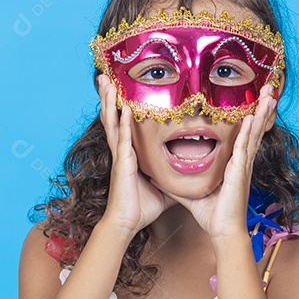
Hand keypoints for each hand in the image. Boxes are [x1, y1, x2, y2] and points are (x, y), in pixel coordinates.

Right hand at [97, 74, 176, 238]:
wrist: (127, 223)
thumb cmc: (142, 207)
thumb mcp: (164, 186)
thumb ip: (174, 175)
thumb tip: (192, 172)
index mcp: (130, 154)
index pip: (124, 124)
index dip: (120, 105)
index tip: (119, 87)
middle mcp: (123, 151)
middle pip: (113, 117)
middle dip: (108, 96)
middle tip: (105, 75)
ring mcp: (121, 156)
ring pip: (112, 122)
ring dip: (110, 101)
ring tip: (107, 81)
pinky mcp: (123, 163)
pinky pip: (123, 138)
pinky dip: (124, 122)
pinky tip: (125, 107)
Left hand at [150, 85, 277, 241]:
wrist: (223, 232)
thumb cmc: (212, 215)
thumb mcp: (190, 194)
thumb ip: (176, 184)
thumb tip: (156, 177)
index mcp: (233, 165)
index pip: (243, 135)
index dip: (250, 118)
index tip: (254, 100)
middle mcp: (241, 162)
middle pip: (254, 129)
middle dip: (261, 108)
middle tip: (267, 88)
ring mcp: (242, 166)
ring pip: (254, 133)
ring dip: (262, 112)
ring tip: (268, 93)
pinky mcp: (239, 172)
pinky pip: (244, 148)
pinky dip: (249, 132)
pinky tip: (252, 117)